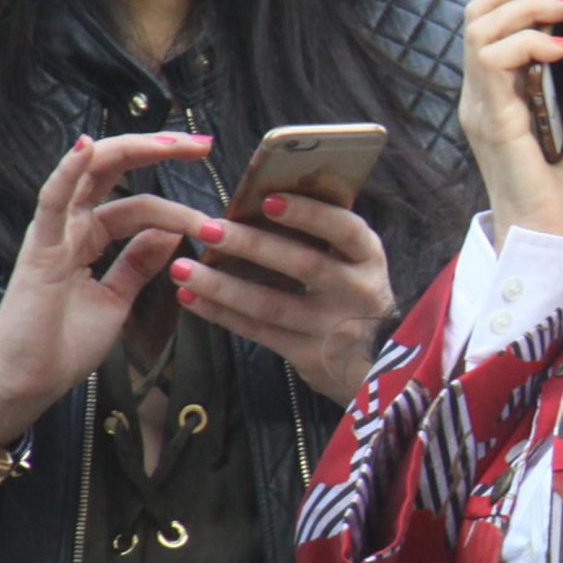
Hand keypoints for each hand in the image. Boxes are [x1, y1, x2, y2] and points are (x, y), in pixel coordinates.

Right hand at [0, 132, 220, 443]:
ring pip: (91, 174)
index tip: (216, 211)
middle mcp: (71, 227)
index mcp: (89, 239)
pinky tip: (88, 147)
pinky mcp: (39, 249)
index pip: (138, 206)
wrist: (29, 384)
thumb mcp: (116, 300)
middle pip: (115, 172)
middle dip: (158, 152)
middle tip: (202, 144)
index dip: (176, 202)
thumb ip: (138, 264)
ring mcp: (54, 233)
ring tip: (173, 142)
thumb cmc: (64, 346)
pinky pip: (53, 201)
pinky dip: (68, 171)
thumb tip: (170, 233)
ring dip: (131, 151)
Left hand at [171, 192, 394, 404]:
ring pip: (271, 304)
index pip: (344, 228)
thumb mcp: (355, 263)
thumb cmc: (354, 296)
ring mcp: (332, 327)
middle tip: (207, 229)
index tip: (267, 199)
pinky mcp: (309, 355)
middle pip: (302, 265)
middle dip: (251, 245)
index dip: (307, 214)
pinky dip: (221, 314)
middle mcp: (356, 291)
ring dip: (221, 285)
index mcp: (367, 257)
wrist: (380, 363)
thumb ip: (323, 237)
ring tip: (182, 269)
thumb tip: (259, 200)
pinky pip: (258, 332)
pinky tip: (191, 298)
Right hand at [458, 0, 562, 244]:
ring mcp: (480, 105)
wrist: (551, 241)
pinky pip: (491, 63)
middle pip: (480, 9)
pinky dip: (526, 44)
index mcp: (499, 89)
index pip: (499, 17)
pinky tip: (562, 48)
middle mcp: (481, 92)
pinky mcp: (490, 122)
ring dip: (526, 5)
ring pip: (479, 26)